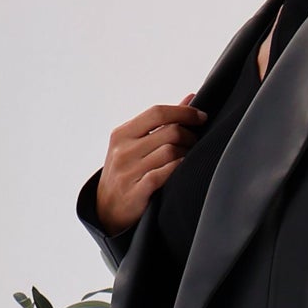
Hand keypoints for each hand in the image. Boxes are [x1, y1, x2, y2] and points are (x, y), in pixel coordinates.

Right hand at [95, 94, 208, 232]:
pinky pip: (166, 173)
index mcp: (122, 133)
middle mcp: (123, 150)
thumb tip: (190, 98)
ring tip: (189, 156)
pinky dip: (179, 169)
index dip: (184, 112)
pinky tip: (183, 170)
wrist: (106, 209)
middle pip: (169, 132)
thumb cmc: (127, 171)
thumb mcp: (135, 143)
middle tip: (195, 141)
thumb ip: (161, 122)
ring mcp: (128, 171)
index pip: (157, 112)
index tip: (201, 117)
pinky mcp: (136, 191)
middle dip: (189, 135)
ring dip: (187, 153)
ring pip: (170, 152)